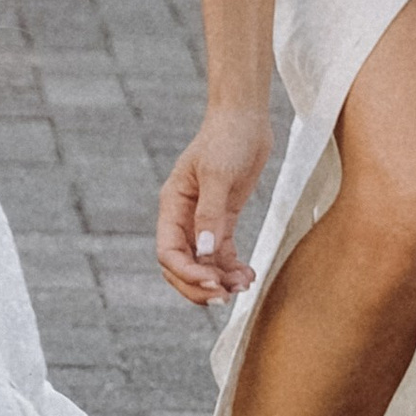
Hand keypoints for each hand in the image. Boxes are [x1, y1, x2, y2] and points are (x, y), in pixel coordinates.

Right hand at [156, 105, 272, 306]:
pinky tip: (248, 276)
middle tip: (226, 297)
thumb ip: (210, 215)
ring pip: (202, 264)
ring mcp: (202, 220)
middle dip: (199, 285)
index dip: (186, 274)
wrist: (246, 118)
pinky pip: (221, 254)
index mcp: (172, 206)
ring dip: (219, 280)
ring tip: (243, 286)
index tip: (213, 284)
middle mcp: (183, 217)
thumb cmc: (227, 139)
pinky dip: (231, 268)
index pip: (168, 253)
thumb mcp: (218, 176)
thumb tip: (203, 252)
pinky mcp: (223, 219)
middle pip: (180, 266)